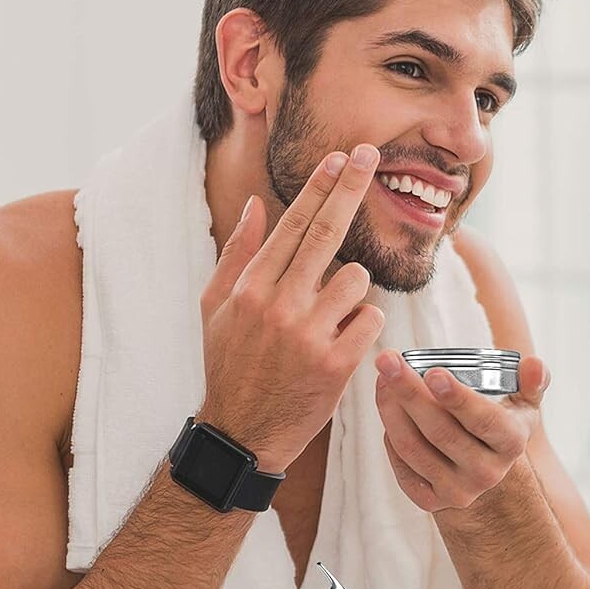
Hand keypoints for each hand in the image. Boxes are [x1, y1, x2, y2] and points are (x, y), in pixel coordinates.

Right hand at [196, 143, 384, 472]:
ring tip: (330, 316)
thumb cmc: (230, 365)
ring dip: (353, 291)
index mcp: (251, 288)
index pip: (293, 225)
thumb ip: (240, 255)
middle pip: (327, 233)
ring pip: (357, 279)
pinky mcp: (336, 364)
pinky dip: (364, 325)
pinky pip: (371, 319)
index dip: (320, 188)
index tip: (341, 158)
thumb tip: (260, 204)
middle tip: (369, 155)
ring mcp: (308, 334)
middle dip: (350, 189)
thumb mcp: (218, 308)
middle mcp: (279, 304)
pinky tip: (343, 341)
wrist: (240, 433)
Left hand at [375, 352, 550, 512]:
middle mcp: (487, 473)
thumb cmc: (500, 426)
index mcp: (511, 444)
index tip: (433, 372)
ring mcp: (458, 491)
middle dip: (410, 393)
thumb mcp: (524, 405)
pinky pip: (402, 468)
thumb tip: (534, 364)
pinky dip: (390, 437)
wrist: (486, 473)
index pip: (484, 420)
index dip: (458, 398)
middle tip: (388, 361)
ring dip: (391, 411)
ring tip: (382, 379)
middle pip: (441, 432)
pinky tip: (388, 410)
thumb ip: (532, 381)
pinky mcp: (431, 503)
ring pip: (414, 449)